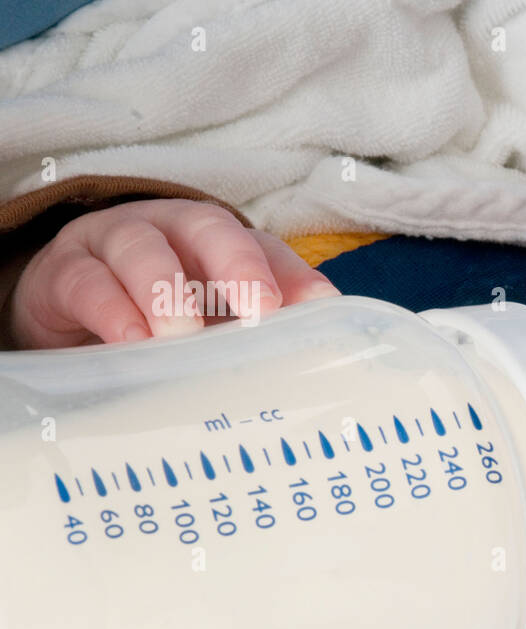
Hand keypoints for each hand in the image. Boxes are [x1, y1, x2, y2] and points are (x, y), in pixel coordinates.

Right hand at [9, 198, 340, 348]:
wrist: (68, 319)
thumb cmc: (159, 323)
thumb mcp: (213, 330)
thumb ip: (256, 337)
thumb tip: (314, 364)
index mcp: (220, 244)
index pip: (265, 247)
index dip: (293, 273)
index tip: (320, 305)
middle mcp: (172, 230)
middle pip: (207, 226)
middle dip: (238, 263)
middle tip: (259, 306)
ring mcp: (114, 242)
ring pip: (142, 247)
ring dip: (167, 291)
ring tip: (183, 335)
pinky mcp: (64, 271)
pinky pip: (88, 281)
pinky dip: (112, 311)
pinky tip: (131, 341)